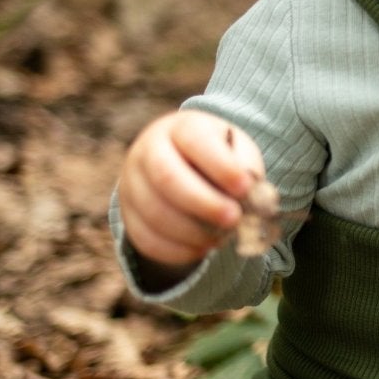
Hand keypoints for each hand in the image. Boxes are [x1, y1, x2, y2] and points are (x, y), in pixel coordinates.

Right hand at [117, 110, 265, 272]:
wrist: (184, 166)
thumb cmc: (218, 158)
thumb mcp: (238, 152)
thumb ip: (246, 169)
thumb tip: (251, 197)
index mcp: (181, 128)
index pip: (196, 142)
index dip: (221, 167)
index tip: (245, 187)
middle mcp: (148, 150)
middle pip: (167, 177)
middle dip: (204, 203)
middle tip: (234, 219)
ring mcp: (132, 182)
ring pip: (155, 213)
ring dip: (193, 232)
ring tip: (222, 238)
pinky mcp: (127, 214)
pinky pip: (145, 238)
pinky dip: (177, 250)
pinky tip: (201, 249)